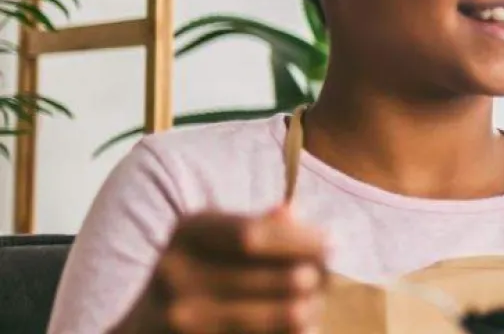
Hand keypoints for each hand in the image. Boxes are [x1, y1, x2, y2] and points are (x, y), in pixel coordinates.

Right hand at [114, 206, 327, 333]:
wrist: (140, 332)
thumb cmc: (188, 278)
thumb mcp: (208, 241)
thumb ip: (253, 227)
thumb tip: (293, 213)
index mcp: (186, 233)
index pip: (256, 235)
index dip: (303, 240)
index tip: (330, 243)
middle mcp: (178, 274)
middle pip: (285, 277)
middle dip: (317, 278)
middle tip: (324, 281)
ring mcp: (183, 319)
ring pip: (289, 314)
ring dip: (312, 310)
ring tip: (312, 307)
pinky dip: (295, 333)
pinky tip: (302, 329)